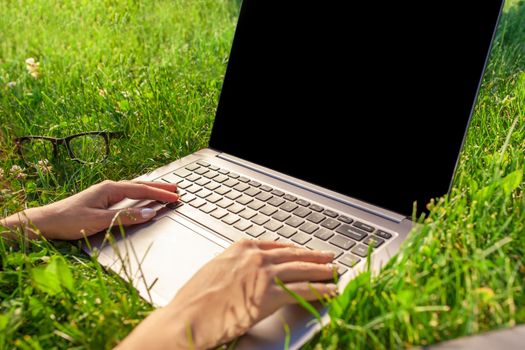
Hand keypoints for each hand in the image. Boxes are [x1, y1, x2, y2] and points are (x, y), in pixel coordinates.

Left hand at [2, 180, 178, 239]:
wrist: (45, 222)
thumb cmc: (68, 220)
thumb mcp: (99, 220)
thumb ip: (125, 217)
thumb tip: (148, 212)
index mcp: (110, 189)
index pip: (141, 190)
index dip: (160, 194)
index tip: (175, 197)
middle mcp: (109, 188)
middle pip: (140, 185)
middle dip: (159, 187)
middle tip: (177, 189)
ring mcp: (105, 193)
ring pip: (134, 189)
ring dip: (150, 190)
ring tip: (165, 191)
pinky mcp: (101, 200)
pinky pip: (127, 194)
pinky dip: (140, 194)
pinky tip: (142, 197)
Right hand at [119, 240, 337, 348]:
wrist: (187, 317)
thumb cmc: (195, 299)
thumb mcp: (217, 270)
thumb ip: (238, 266)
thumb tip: (250, 272)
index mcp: (241, 248)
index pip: (278, 246)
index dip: (295, 250)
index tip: (305, 252)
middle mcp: (255, 256)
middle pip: (293, 255)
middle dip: (314, 257)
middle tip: (329, 257)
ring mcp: (263, 274)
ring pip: (302, 270)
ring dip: (322, 272)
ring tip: (334, 272)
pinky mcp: (269, 295)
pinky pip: (302, 290)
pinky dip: (319, 290)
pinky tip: (328, 291)